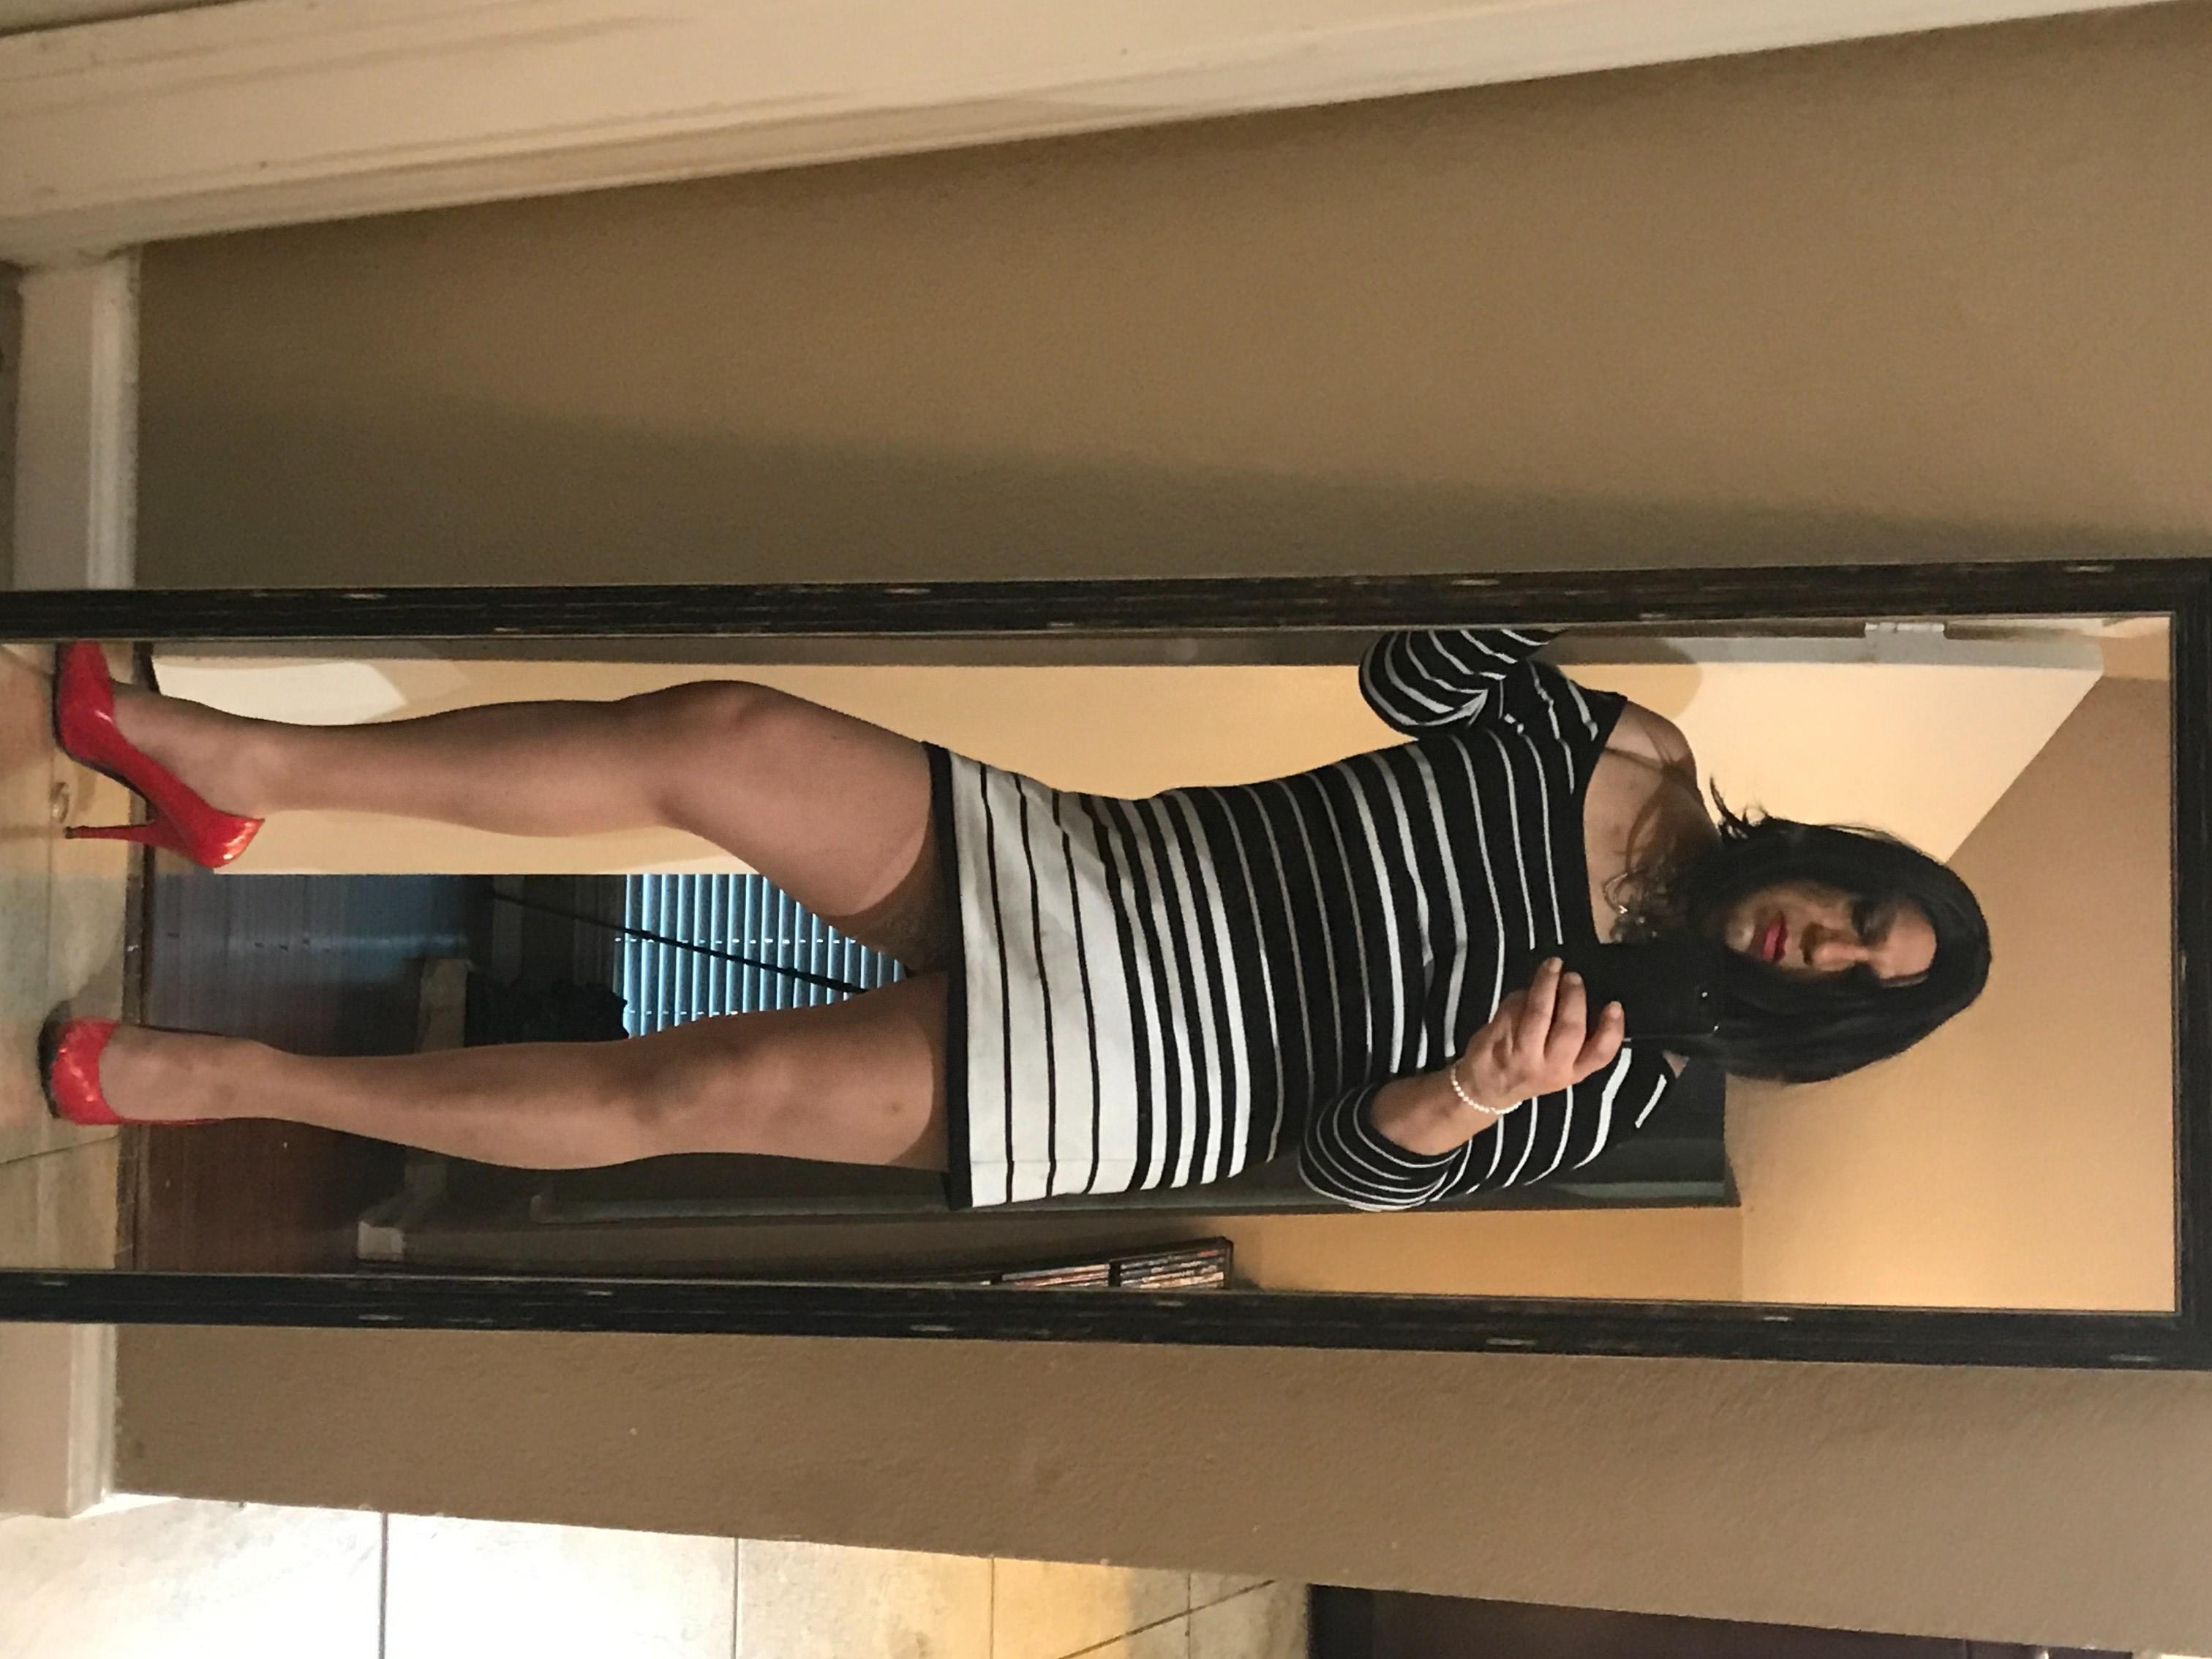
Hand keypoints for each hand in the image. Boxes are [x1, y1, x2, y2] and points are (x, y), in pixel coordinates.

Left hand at [1453, 958, 1625, 1115]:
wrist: (1486, 1089)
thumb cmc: (1529, 1070)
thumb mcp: (1558, 1066)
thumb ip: (1571, 1037)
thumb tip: (1577, 991)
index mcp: (1572, 1072)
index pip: (1600, 1054)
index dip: (1611, 1029)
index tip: (1614, 1005)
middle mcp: (1550, 1067)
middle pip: (1570, 1029)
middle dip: (1574, 997)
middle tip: (1573, 977)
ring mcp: (1522, 1055)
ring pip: (1539, 1013)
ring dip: (1546, 984)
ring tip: (1552, 966)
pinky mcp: (1498, 1040)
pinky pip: (1514, 1008)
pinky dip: (1522, 993)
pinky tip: (1527, 986)